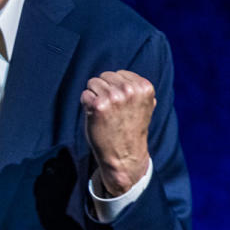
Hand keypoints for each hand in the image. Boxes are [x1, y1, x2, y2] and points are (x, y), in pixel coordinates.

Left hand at [80, 70, 155, 196]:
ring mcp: (113, 97)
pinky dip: (86, 105)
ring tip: (104, 113)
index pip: (119, 74)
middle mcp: (129, 90)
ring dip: (95, 96)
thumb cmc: (131, 129)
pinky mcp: (97, 105)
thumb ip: (136, 89)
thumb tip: (123, 76)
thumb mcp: (144, 106)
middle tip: (111, 110)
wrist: (125, 156)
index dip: (116, 88)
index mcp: (144, 87)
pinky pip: (85, 95)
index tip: (121, 105)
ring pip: (93, 83)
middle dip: (104, 90)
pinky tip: (96, 117)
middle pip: (105, 76)